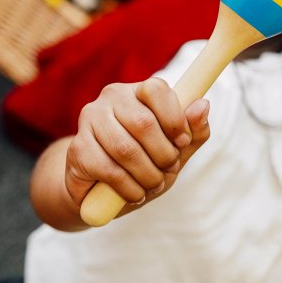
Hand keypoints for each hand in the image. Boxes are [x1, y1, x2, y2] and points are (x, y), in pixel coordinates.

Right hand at [65, 77, 209, 211]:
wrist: (101, 188)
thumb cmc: (144, 161)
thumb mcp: (175, 149)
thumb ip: (194, 130)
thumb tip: (203, 105)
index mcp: (138, 90)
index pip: (157, 88)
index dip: (175, 118)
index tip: (182, 143)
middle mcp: (111, 97)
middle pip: (143, 122)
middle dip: (163, 155)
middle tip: (168, 170)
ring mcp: (90, 119)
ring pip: (126, 149)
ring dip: (148, 176)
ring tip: (154, 185)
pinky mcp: (78, 148)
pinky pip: (108, 170)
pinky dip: (129, 188)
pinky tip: (135, 194)